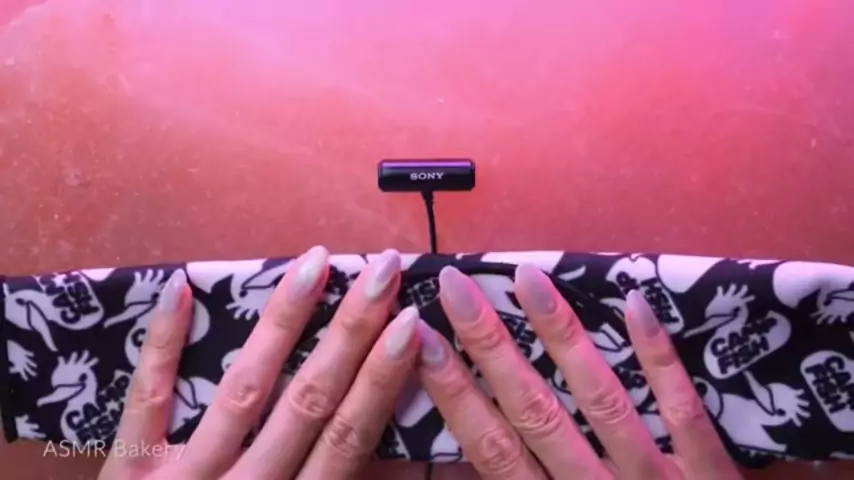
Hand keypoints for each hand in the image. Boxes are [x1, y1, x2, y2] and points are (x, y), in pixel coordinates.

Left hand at [100, 246, 422, 479]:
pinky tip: (183, 288)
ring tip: (314, 264)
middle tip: (382, 268)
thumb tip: (396, 448)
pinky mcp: (130, 473)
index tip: (410, 321)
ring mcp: (184, 479)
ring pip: (243, 390)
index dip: (381, 378)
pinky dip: (163, 344)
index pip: (348, 435)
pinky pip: (146, 402)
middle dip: (350, 332)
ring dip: (282, 322)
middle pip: (308, 400)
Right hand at [415, 265, 742, 478]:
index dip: (454, 394)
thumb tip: (473, 462)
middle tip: (459, 286)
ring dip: (562, 338)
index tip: (422, 340)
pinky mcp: (711, 477)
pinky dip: (660, 360)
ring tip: (529, 279)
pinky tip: (635, 304)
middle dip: (492, 348)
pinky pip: (685, 413)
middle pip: (536, 412)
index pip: (493, 448)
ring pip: (601, 401)